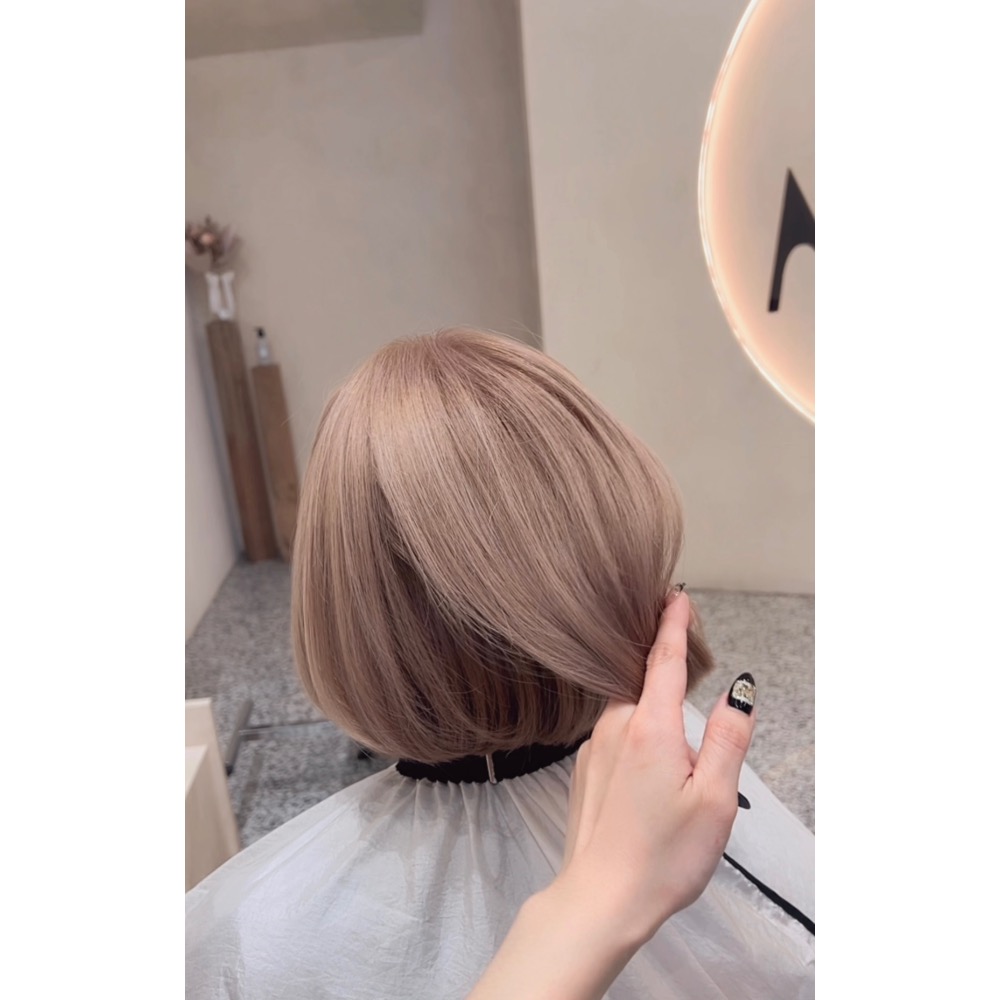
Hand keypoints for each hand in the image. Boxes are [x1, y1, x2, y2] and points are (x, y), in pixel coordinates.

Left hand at [468, 589, 756, 998]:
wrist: (599, 899)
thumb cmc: (663, 855)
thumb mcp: (715, 798)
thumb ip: (728, 736)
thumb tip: (739, 688)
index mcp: (650, 727)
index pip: (663, 659)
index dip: (672, 624)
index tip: (675, 594)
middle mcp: (615, 726)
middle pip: (642, 681)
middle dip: (666, 671)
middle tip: (693, 685)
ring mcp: (594, 747)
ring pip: (628, 710)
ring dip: (652, 711)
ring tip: (677, 754)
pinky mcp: (584, 769)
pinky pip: (615, 734)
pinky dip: (636, 734)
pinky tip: (650, 773)